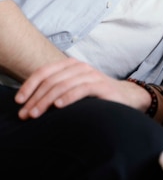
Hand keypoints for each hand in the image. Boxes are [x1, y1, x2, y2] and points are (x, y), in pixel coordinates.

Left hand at [15, 57, 145, 119]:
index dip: (29, 85)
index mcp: (71, 66)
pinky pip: (82, 89)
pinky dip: (68, 97)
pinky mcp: (102, 85)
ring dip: (46, 100)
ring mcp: (92, 75)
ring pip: (63, 85)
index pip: (45, 72)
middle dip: (35, 98)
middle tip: (26, 114)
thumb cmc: (95, 96)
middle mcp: (80, 67)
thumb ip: (56, 90)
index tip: (19, 101)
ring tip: (36, 114)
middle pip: (51, 80)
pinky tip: (58, 107)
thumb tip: (29, 102)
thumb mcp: (73, 89)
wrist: (125, 97)